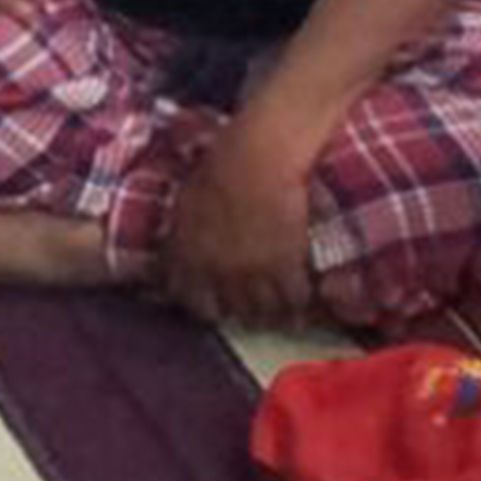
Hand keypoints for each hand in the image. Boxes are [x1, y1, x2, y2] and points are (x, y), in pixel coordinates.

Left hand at [159, 116, 321, 329]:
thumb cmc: (218, 168)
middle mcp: (215, 272)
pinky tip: (301, 311)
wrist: (257, 160)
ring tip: (279, 321)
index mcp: (186, 256)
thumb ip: (181, 237)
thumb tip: (179, 254)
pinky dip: (299, 307)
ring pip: (262, 312)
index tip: (212, 306)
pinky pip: (293, 299)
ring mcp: (250, 273)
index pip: (187, 298)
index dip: (200, 306)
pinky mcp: (285, 267)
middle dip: (238, 314)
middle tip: (250, 316)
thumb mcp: (185, 204)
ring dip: (270, 317)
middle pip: (228, 311)